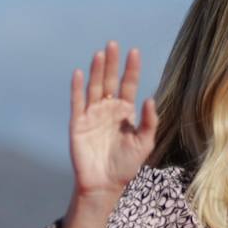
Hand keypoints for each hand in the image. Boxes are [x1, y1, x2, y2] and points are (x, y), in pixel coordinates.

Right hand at [69, 40, 157, 201]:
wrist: (104, 183)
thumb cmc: (126, 165)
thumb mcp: (144, 143)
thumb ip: (148, 121)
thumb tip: (150, 98)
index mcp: (125, 112)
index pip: (128, 85)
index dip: (131, 69)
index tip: (134, 52)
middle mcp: (108, 109)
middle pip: (109, 80)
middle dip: (112, 63)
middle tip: (113, 44)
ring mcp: (92, 114)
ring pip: (94, 87)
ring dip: (96, 71)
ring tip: (100, 54)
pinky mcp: (78, 123)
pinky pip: (77, 102)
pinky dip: (78, 87)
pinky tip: (80, 73)